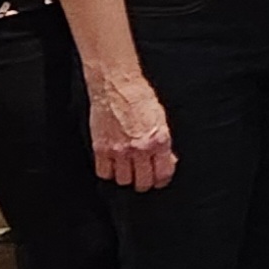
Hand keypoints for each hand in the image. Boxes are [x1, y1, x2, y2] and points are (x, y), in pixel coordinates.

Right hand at [87, 74, 175, 190]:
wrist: (116, 86)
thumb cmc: (139, 97)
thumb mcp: (160, 119)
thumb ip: (163, 143)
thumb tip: (168, 160)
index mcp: (158, 140)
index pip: (163, 174)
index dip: (161, 181)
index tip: (159, 180)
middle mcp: (139, 148)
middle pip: (142, 183)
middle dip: (144, 183)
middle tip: (143, 178)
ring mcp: (118, 150)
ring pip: (123, 180)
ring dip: (126, 177)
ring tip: (127, 170)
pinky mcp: (101, 148)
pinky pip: (103, 172)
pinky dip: (108, 172)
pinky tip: (112, 165)